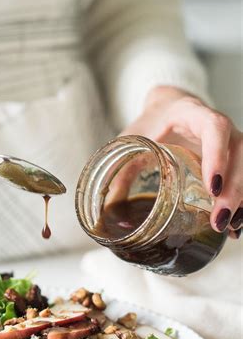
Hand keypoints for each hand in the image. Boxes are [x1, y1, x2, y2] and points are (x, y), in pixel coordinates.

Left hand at [120, 86, 241, 238]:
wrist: (167, 110)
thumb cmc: (150, 124)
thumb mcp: (131, 140)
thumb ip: (120, 169)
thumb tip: (109, 209)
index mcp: (192, 114)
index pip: (214, 128)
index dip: (217, 157)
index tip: (212, 187)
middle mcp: (219, 126)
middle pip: (239, 154)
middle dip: (233, 189)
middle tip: (218, 219)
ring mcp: (230, 143)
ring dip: (241, 199)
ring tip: (229, 228)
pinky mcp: (232, 159)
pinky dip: (240, 202)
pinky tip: (234, 227)